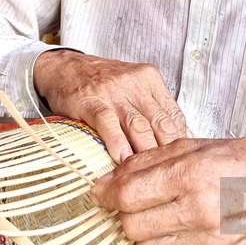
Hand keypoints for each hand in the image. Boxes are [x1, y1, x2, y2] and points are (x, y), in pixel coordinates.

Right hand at [33, 50, 188, 163]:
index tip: (181, 163)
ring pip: (138, 126)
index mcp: (150, 80)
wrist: (64, 67)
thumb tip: (180, 139)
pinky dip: (116, 141)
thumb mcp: (134, 87)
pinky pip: (108, 122)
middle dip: (166, 153)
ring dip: (144, 152)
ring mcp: (113, 91)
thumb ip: (154, 109)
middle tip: (168, 177)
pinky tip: (121, 158)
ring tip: (147, 176)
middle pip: (160, 123)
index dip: (180, 143)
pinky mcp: (90, 100)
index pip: (174, 116)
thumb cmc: (102, 83)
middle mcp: (135, 84)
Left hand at [90, 137, 245, 244]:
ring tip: (164, 221)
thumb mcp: (190, 148)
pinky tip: (180, 240)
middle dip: (128, 215)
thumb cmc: (234, 165)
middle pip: (132, 227)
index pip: (128, 195)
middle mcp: (202, 212)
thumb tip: (105, 184)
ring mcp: (212, 244)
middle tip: (143, 205)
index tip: (104, 194)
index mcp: (192, 175)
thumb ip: (144, 163)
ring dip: (147, 238)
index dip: (107, 194)